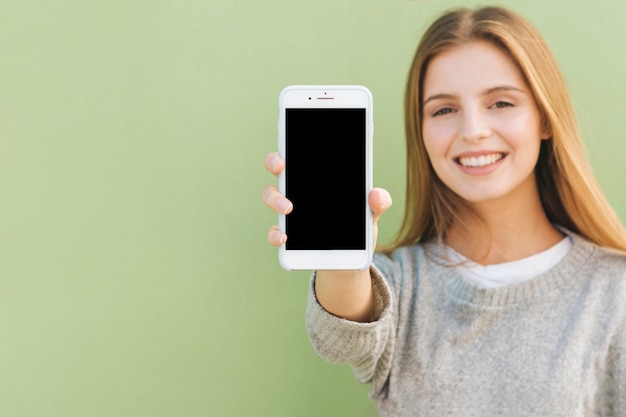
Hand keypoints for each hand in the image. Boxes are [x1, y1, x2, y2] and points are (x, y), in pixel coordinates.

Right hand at [261, 152, 391, 249]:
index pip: (298, 155)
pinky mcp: (288, 237)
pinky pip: (274, 232)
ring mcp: (289, 213)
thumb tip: (376, 194)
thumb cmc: (357, 228)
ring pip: (270, 197)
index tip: (290, 146)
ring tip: (288, 207)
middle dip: (274, 162)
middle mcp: (297, 191)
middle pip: (278, 170)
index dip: (289, 145)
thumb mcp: (371, 213)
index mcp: (315, 179)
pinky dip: (275, 234)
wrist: (351, 259)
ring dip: (275, 199)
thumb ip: (378, 202)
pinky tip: (284, 237)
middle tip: (282, 167)